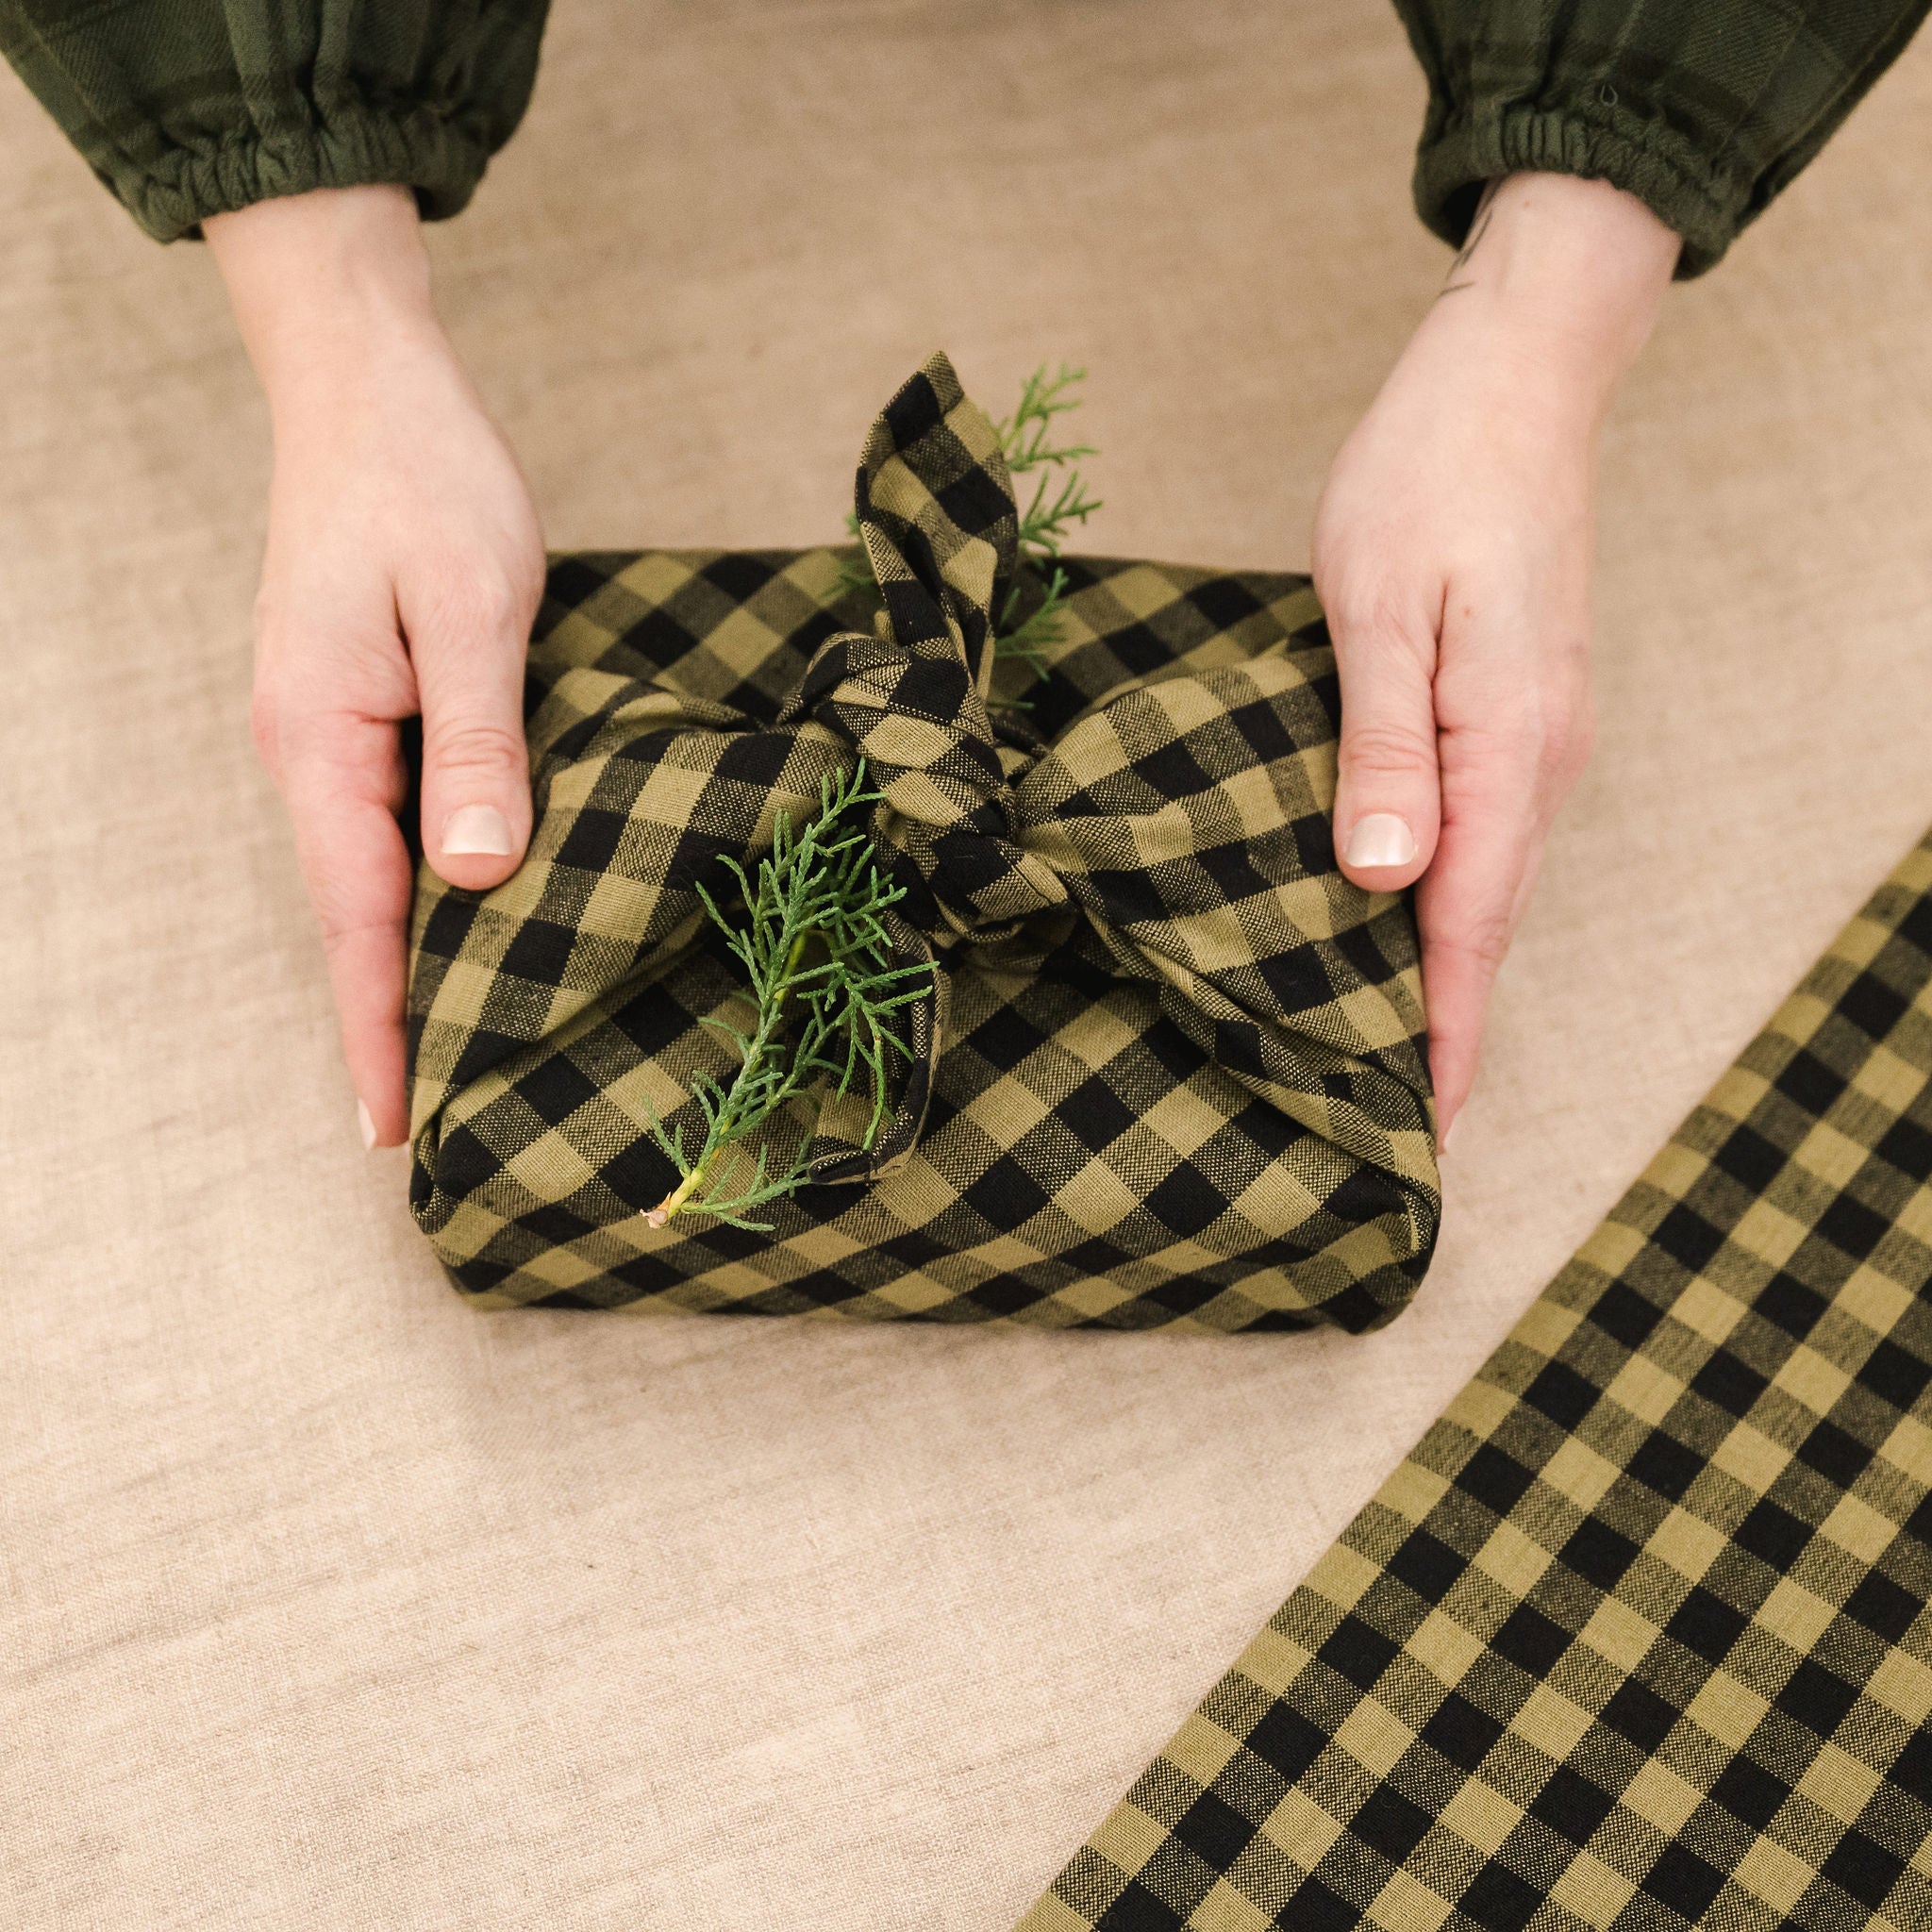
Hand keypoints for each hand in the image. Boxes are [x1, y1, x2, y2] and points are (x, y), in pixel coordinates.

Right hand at [207, 186, 544, 1148]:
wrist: (368, 388)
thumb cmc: (426, 484)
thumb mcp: (472, 608)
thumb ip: (480, 741)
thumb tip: (481, 874)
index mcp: (323, 740)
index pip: (357, 918)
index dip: (381, 1025)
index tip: (396, 1128)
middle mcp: (310, 751)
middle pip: (354, 915)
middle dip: (390, 1018)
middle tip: (436, 1127)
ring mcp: (330, 732)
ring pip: (371, 876)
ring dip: (407, 964)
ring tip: (456, 1055)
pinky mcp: (363, 709)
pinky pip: (388, 825)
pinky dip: (421, 892)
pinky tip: (465, 926)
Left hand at [1313, 173, 1677, 1145]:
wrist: (1517, 373)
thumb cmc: (1431, 472)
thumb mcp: (1377, 605)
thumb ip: (1382, 747)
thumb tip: (1380, 878)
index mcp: (1504, 745)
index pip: (1469, 925)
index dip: (1444, 1031)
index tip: (1423, 1125)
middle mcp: (1537, 757)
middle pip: (1488, 920)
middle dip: (1447, 1021)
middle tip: (1395, 1117)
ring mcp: (1536, 732)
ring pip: (1490, 880)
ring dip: (1447, 964)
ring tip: (1394, 1044)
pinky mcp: (1518, 706)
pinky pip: (1488, 830)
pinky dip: (1451, 893)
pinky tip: (1405, 914)